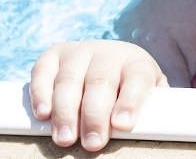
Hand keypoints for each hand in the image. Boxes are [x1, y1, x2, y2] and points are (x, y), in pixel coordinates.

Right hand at [29, 40, 167, 150]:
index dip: (130, 101)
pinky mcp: (53, 56)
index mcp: (136, 62)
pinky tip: (44, 114)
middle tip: (93, 143)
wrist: (109, 59)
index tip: (123, 125)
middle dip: (96, 115)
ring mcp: (79, 52)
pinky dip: (41, 93)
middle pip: (101, 82)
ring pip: (70, 80)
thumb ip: (151, 107)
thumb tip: (154, 129)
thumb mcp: (148, 93)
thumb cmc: (130, 88)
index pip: (137, 79)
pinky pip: (42, 72)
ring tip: (66, 138)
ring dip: (66, 111)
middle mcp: (108, 53)